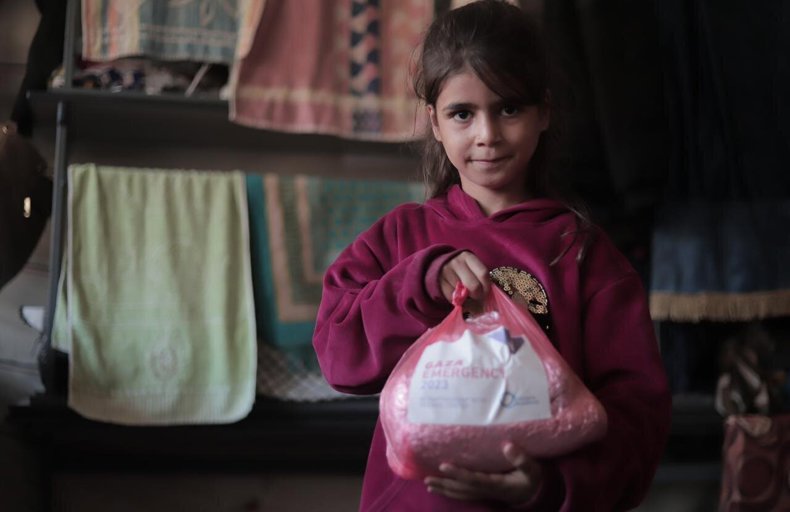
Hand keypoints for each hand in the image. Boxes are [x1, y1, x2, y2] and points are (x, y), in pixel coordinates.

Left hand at [424, 442, 542, 506]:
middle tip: (426, 479)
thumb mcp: (532, 469)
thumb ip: (522, 460)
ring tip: (428, 484)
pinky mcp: (483, 492)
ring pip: (460, 493)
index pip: (473, 479)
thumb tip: (508, 445)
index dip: (458, 474)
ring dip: (444, 489)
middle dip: (444, 484)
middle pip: (462, 488)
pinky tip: (440, 489)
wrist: (534, 492)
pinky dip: (451, 491)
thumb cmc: (532, 478)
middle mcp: (487, 490)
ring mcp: (484, 493)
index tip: (443, 466)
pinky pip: (464, 493)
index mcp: (496, 483)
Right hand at [438, 251, 489, 303]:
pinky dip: (458, 302)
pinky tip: (459, 298)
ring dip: (468, 300)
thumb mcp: (470, 266)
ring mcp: (447, 272)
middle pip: (474, 286)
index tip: (486, 293)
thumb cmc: (460, 268)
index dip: (487, 287)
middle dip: (478, 295)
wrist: (437, 266)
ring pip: (463, 294)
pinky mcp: (439, 283)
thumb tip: (488, 296)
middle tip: (477, 297)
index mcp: (468, 257)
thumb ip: (479, 277)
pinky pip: (453, 298)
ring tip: (467, 296)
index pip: (483, 273)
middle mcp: (457, 263)